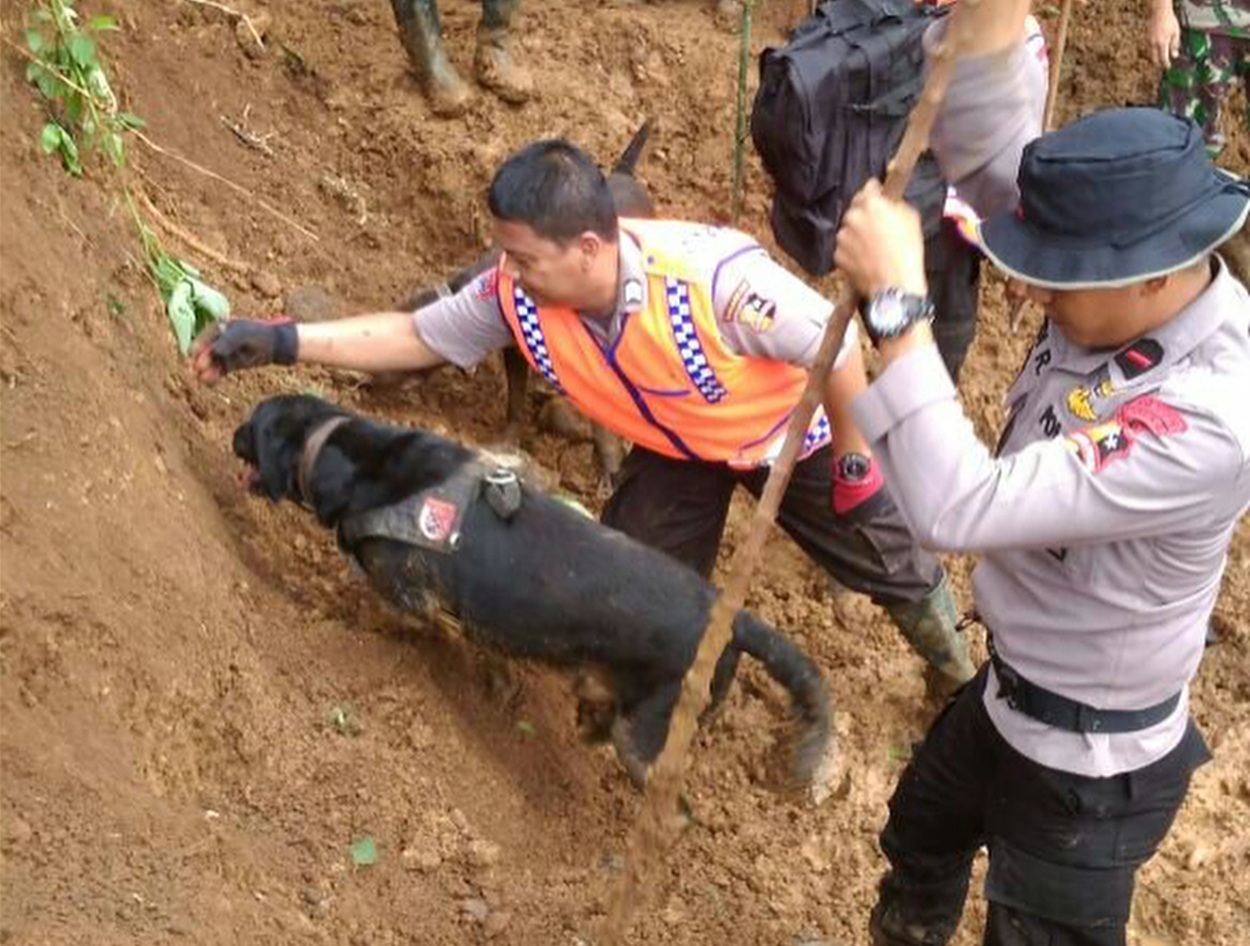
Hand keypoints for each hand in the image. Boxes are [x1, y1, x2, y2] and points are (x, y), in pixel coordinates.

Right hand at [189, 318, 298, 384]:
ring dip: (205, 371)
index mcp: (218, 328)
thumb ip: (229, 341)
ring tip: (204, 380)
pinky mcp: (229, 364)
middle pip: (204, 353)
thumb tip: (215, 351)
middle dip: (200, 362)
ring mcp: (222, 353)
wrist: (276, 345)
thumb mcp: (244, 334)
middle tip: (198, 372)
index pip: (203, 339)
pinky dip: (213, 377)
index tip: (197, 359)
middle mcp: (217, 340)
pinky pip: (217, 371)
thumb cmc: (260, 334)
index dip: (199, 349)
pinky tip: (210, 383)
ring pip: (209, 364)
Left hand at [834, 180, 927, 299]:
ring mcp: (843, 238)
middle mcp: (852, 218)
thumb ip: (896, 204)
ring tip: (874, 247)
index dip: (875, 192)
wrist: (895, 285)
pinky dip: (853, 252)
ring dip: (858, 235)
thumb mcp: (911, 218)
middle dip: (866, 216)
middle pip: (856, 210)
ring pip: (849, 230)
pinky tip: (867, 259)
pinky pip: (845, 249)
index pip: (868, 188)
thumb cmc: (906, 253)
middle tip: (880, 227)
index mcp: (871, 205)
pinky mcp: (838, 256)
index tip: (878, 194)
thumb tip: (890, 201)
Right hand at [1148, 2, 1180, 67]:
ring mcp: (1148, 41)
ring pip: (1150, 54)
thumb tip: (1174, 55)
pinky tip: (1155, 50)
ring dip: (1154, 57)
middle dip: (1158, 63)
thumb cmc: (1169, 20)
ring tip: (1159, 58)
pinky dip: (1151, 51)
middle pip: (1154, 59)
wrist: (1159, 13)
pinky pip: (1148, 48)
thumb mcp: (1176, 33)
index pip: (1163, 59)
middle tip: (1162, 65)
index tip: (1168, 67)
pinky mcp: (1146, 38)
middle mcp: (1153, 44)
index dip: (1165, 64)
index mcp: (1162, 44)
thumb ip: (1175, 45)